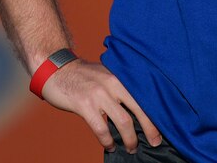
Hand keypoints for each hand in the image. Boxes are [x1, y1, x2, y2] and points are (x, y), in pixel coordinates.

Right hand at [40, 58, 162, 153]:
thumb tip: (138, 111)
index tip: (161, 129)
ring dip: (130, 139)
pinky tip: (110, 146)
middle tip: (155, 142)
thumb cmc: (83, 75)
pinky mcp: (84, 105)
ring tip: (131, 148)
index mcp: (120, 76)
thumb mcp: (106, 74)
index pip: (144, 96)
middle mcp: (113, 83)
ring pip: (123, 122)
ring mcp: (98, 94)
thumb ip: (120, 87)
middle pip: (139, 110)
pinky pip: (102, 129)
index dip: (155, 114)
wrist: (56, 70)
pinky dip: (108, 142)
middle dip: (150, 129)